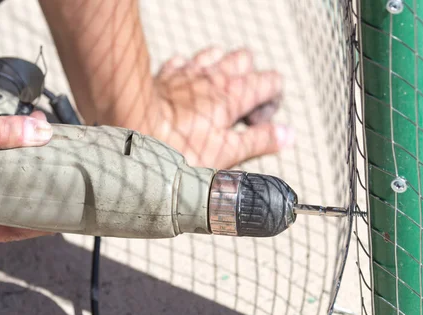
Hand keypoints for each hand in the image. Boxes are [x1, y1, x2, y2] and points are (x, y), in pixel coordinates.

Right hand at [0, 87, 53, 245]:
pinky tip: (29, 157)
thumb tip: (42, 132)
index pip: (4, 234)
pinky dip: (7, 171)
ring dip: (23, 183)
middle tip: (66, 196)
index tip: (65, 219)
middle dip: (34, 204)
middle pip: (3, 218)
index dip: (37, 227)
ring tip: (54, 176)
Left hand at [138, 48, 293, 168]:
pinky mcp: (166, 75)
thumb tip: (288, 135)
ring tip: (215, 98)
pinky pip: (183, 62)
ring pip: (215, 54)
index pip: (270, 81)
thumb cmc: (180, 146)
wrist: (135, 129)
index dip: (272, 101)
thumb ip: (260, 140)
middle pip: (245, 60)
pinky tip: (185, 90)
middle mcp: (214, 76)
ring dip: (221, 70)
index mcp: (234, 95)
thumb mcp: (227, 152)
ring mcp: (189, 72)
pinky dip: (189, 72)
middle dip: (249, 79)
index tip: (257, 124)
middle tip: (238, 110)